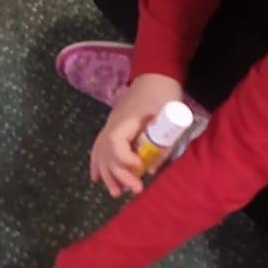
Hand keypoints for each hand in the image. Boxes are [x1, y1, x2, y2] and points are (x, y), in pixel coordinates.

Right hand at [90, 73, 184, 198]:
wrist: (156, 74)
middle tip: (135, 189)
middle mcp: (112, 124)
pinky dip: (97, 164)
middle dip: (119, 174)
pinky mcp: (112, 128)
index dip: (125, 160)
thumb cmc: (164, 92)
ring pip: (101, 153)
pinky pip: (99, 148)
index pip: (116, 143)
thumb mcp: (169, 114)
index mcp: (125, 119)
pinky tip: (97, 178)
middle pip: (107, 153)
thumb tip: (151, 169)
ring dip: (107, 174)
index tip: (140, 169)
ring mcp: (110, 125)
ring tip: (116, 193)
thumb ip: (163, 143)